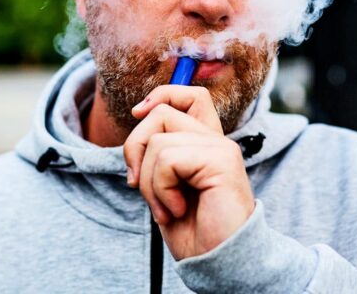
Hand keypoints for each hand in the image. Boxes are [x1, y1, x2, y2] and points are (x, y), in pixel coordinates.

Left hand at [124, 85, 254, 259]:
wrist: (218, 261)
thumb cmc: (194, 231)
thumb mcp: (163, 187)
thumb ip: (156, 154)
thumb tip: (138, 118)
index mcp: (205, 144)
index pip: (191, 95)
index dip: (161, 95)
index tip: (138, 114)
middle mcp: (216, 140)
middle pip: (161, 112)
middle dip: (135, 148)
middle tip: (139, 185)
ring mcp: (221, 148)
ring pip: (158, 140)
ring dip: (149, 182)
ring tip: (167, 208)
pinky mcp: (222, 160)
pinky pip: (167, 159)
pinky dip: (160, 189)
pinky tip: (176, 210)